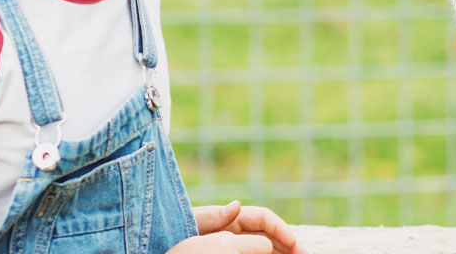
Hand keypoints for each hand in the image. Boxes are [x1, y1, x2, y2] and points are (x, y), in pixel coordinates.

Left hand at [169, 200, 305, 253]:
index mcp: (230, 218)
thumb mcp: (192, 224)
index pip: (264, 218)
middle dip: (290, 244)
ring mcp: (235, 245)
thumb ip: (213, 216)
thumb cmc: (173, 238)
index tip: (293, 244)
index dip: (281, 229)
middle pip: (271, 234)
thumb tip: (238, 205)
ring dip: (283, 253)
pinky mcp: (233, 252)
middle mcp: (236, 230)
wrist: (162, 247)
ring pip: (267, 248)